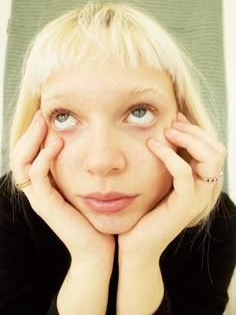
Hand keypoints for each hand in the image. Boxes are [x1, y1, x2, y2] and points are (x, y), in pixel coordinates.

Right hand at [10, 111, 114, 262]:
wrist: (98, 248)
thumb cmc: (94, 216)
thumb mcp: (84, 187)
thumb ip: (78, 169)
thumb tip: (86, 146)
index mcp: (44, 185)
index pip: (28, 154)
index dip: (33, 135)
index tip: (47, 116)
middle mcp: (37, 191)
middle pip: (19, 155)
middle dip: (30, 133)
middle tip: (42, 114)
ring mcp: (39, 199)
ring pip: (22, 164)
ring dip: (32, 141)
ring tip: (46, 124)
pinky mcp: (47, 206)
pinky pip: (36, 178)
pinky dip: (43, 159)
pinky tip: (56, 145)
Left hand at [118, 112, 225, 262]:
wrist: (136, 243)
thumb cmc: (145, 209)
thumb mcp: (159, 179)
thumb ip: (167, 160)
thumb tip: (164, 132)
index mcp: (200, 182)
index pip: (213, 148)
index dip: (196, 129)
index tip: (175, 118)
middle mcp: (205, 189)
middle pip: (216, 150)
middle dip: (194, 131)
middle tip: (171, 124)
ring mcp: (197, 199)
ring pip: (209, 158)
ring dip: (187, 139)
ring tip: (165, 132)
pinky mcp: (184, 206)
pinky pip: (184, 173)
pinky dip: (170, 155)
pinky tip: (153, 146)